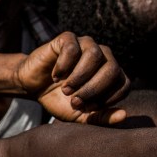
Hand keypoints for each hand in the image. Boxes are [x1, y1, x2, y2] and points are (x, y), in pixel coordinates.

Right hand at [14, 31, 130, 123]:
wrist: (33, 86)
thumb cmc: (59, 100)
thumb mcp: (80, 115)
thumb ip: (101, 117)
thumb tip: (123, 116)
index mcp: (110, 74)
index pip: (123, 84)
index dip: (108, 99)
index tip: (88, 109)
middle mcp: (103, 56)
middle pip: (112, 68)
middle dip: (93, 89)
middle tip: (75, 101)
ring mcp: (86, 44)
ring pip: (94, 55)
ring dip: (80, 77)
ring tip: (66, 89)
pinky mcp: (67, 38)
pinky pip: (72, 48)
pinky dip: (64, 65)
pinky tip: (55, 76)